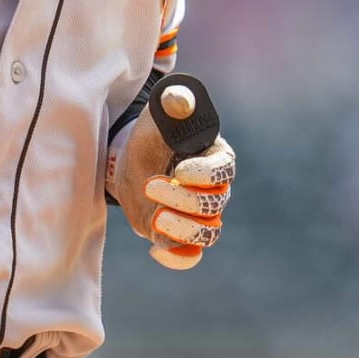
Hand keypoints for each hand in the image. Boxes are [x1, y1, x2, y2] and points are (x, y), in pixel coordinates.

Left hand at [107, 100, 235, 269]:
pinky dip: (177, 257)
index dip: (205, 174)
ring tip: (155, 220)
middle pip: (214, 204)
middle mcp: (213, 189)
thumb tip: (179, 100)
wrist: (134, 157)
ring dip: (182, 230)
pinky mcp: (178, 233)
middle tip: (150, 185)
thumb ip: (173, 103)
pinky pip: (188, 254)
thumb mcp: (161, 112)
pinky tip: (155, 250)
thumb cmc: (155, 131)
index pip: (224, 169)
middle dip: (182, 199)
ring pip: (207, 233)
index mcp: (216, 157)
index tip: (179, 169)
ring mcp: (197, 214)